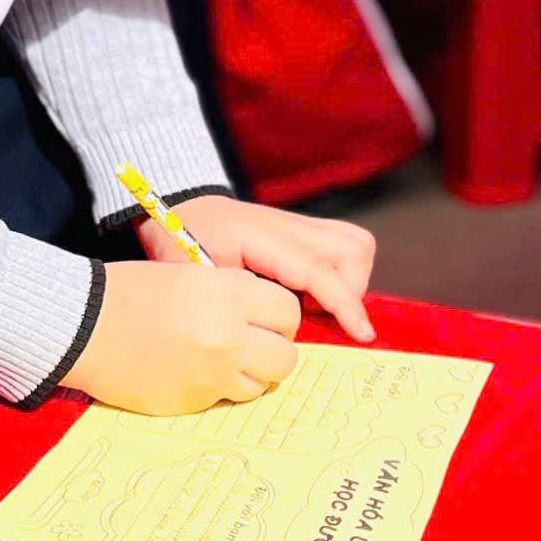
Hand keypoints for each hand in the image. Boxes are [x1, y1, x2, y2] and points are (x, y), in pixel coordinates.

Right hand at [62, 261, 301, 414]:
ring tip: (221, 360)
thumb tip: (263, 316)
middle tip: (251, 344)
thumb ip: (231, 294)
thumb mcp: (187, 275)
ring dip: (249, 374)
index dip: (278, 316)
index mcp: (226, 294)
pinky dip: (217, 388)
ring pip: (262, 384)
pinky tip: (192, 371)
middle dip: (273, 351)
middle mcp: (228, 336)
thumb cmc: (128, 293)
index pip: (288, 311)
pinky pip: (226, 399)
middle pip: (285, 357)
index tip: (264, 318)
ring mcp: (212, 374)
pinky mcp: (194, 401)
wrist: (81, 327)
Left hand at [146, 195, 375, 342]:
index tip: (363, 334)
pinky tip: (309, 292)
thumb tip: (266, 331)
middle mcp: (288, 226)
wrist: (178, 207)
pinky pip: (342, 244)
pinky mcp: (301, 230)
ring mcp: (298, 225)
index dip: (345, 304)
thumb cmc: (181, 241)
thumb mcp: (194, 273)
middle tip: (318, 316)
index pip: (318, 269)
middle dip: (351, 290)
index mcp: (262, 236)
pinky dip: (341, 271)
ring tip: (316, 304)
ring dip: (351, 278)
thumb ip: (231, 299)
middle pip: (353, 248)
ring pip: (355, 242)